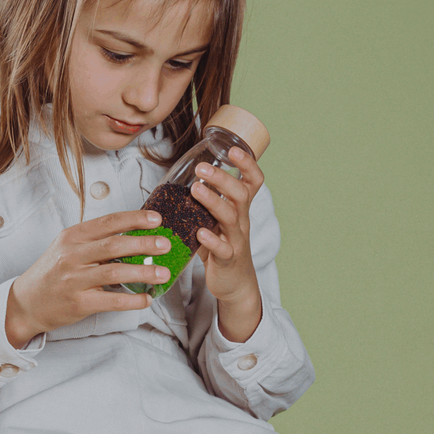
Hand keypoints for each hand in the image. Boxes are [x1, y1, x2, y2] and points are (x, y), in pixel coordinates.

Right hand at [4, 209, 170, 348]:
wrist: (26, 302)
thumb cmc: (53, 274)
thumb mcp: (68, 249)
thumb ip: (95, 242)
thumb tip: (134, 237)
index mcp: (72, 237)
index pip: (108, 222)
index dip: (135, 219)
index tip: (156, 219)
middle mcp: (72, 255)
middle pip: (114, 244)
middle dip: (143, 243)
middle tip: (165, 244)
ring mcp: (75, 279)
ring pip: (115, 271)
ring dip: (143, 272)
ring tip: (163, 273)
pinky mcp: (79, 303)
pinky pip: (111, 301)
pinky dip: (132, 300)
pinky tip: (147, 298)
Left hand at [191, 145, 264, 341]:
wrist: (235, 284)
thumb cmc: (223, 246)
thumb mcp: (218, 220)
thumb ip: (206, 201)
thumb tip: (180, 178)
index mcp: (241, 209)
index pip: (253, 181)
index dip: (247, 164)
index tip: (232, 150)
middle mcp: (241, 221)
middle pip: (240, 194)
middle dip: (222, 178)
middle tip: (202, 168)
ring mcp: (236, 240)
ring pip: (230, 217)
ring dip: (213, 201)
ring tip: (197, 190)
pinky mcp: (227, 260)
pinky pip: (222, 249)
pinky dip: (212, 240)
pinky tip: (200, 233)